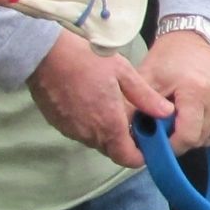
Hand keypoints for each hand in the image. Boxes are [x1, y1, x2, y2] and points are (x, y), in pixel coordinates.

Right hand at [27, 30, 173, 167]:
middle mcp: (89, 134)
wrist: (41, 51)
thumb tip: (167, 113)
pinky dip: (89, 124)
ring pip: (96, 141)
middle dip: (124, 141)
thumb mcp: (122, 72)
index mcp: (109, 125)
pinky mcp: (57, 123)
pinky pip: (79, 131)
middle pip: (113, 150)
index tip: (147, 141)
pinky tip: (90, 103)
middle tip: (130, 120)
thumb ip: (146, 97)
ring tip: (110, 107)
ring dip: (106, 131)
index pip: (128, 159)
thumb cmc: (85, 59)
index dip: (141, 155)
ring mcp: (71, 130)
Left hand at [138, 29, 209, 154]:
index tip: (162, 143)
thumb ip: (135, 105)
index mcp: (195, 91)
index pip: (187, 136)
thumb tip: (125, 134)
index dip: (173, 145)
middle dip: (184, 139)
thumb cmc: (171, 56)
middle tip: (171, 129)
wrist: (199, 35)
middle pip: (201, 139)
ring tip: (186, 117)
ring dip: (198, 132)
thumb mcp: (148, 76)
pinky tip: (200, 110)